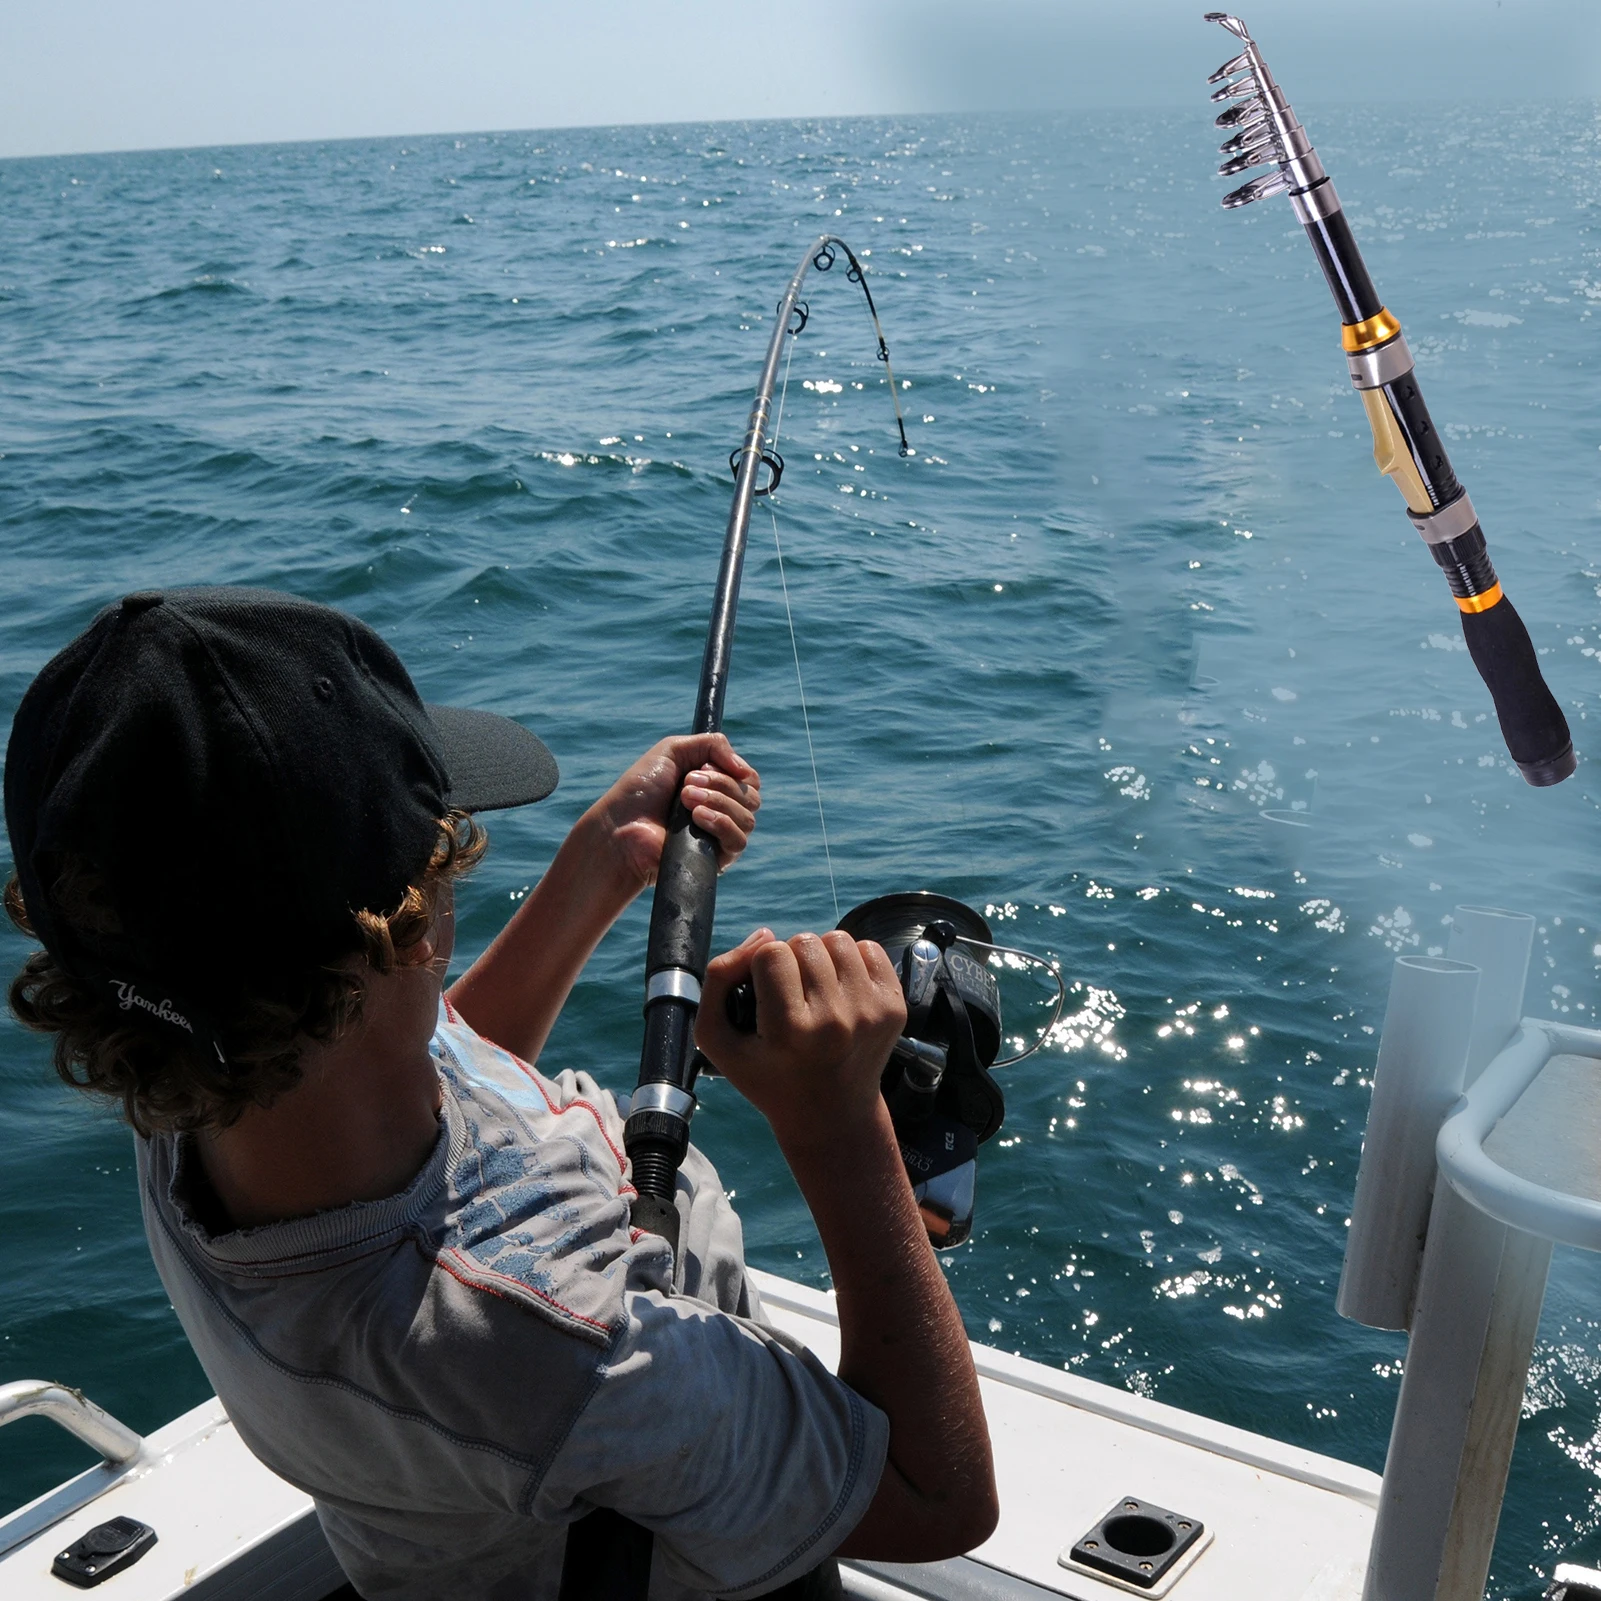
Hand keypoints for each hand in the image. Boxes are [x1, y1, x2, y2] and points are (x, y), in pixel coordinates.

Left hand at [593, 734, 760, 890]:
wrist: (620, 826)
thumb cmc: (641, 789)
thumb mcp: (673, 750)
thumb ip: (713, 744)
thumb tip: (745, 770)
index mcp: (716, 787)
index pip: (750, 780)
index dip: (733, 770)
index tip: (703, 767)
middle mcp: (723, 812)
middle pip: (751, 797)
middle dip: (720, 784)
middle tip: (686, 785)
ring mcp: (720, 837)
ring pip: (748, 818)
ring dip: (718, 802)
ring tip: (684, 801)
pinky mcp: (715, 859)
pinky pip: (738, 842)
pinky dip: (721, 824)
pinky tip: (697, 818)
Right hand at [697, 927, 906, 1150]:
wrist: (830, 1114)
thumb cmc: (767, 1075)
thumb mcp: (718, 1039)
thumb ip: (719, 978)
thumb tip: (764, 934)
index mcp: (790, 1031)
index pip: (771, 953)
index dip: (760, 967)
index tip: (764, 996)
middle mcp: (834, 1020)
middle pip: (805, 941)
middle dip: (792, 960)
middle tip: (791, 997)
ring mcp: (870, 1012)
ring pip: (838, 939)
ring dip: (822, 957)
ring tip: (816, 990)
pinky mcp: (894, 1007)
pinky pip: (870, 949)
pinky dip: (852, 962)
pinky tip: (842, 991)